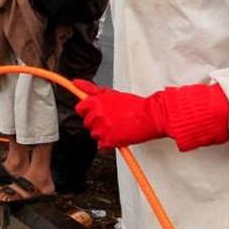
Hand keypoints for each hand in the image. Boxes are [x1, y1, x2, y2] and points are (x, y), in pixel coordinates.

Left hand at [73, 80, 228, 151]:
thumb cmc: (134, 104)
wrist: (152, 115)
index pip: (80, 109)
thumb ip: (92, 89)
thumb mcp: (112, 93)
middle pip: (87, 123)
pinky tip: (119, 136)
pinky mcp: (111, 140)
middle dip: (98, 122)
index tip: (97, 112)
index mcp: (96, 101)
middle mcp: (97, 114)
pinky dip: (110, 143)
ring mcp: (103, 127)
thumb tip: (75, 83)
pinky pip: (102, 145)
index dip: (89, 111)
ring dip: (104, 133)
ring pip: (95, 134)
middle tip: (112, 120)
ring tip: (117, 127)